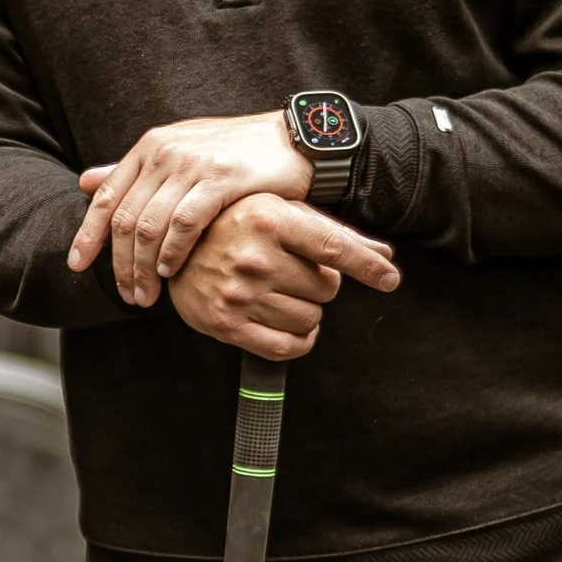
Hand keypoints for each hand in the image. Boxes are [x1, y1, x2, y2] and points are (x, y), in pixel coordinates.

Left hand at [69, 110, 313, 303]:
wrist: (294, 140)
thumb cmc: (236, 153)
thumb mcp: (179, 153)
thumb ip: (134, 172)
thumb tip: (86, 182)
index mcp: (150, 147)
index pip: (106, 197)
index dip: (87, 235)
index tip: (77, 266)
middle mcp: (165, 153)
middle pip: (125, 219)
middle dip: (120, 264)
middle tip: (127, 295)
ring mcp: (191, 165)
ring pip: (149, 226)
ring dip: (143, 268)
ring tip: (147, 296)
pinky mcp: (220, 179)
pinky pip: (184, 224)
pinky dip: (173, 253)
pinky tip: (170, 272)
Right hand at [167, 192, 399, 361]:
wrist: (171, 248)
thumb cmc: (236, 226)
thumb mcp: (283, 215)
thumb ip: (335, 235)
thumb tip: (385, 257)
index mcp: (269, 219)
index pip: (334, 247)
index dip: (368, 266)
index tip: (390, 279)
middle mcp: (253, 256)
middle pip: (327, 287)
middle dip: (321, 283)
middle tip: (294, 272)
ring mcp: (237, 293)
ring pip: (310, 318)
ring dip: (307, 311)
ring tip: (281, 293)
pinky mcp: (225, 323)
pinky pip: (285, 346)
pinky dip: (299, 340)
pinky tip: (293, 326)